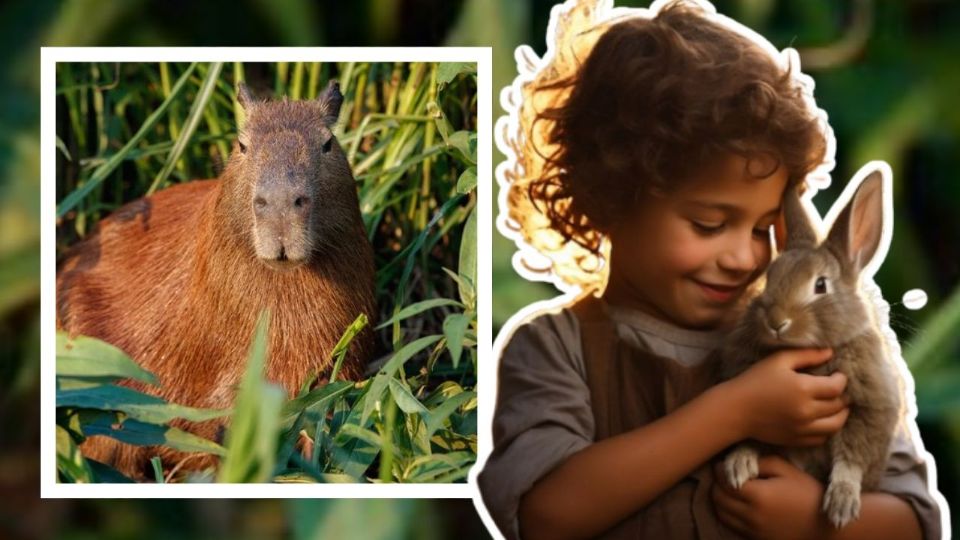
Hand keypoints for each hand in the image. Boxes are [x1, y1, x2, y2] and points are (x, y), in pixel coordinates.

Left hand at [712, 455, 832, 539]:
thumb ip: (761, 463)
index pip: (724, 481)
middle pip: (718, 498)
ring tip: (728, 490)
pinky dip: (729, 515)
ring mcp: (753, 530)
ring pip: (722, 514)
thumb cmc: (808, 493)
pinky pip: (733, 526)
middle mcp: (751, 515)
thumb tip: (739, 462)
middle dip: (717, 485)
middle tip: (724, 476)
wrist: (826, 526)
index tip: (723, 464)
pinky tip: (738, 505)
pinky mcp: (757, 539)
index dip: (720, 470)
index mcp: (758, 495)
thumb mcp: (786, 470)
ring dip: (720, 500)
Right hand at [728, 348, 848, 445]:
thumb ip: (806, 355)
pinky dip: (828, 429)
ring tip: (839, 406)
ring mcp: (802, 428)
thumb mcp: (778, 360)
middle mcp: (806, 411)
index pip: (837, 387)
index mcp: (803, 389)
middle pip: (838, 405)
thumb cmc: (755, 381)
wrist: (735, 410)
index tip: (838, 375)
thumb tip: (829, 352)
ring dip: (841, 415)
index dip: (842, 379)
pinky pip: (822, 438)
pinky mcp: (796, 440)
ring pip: (835, 425)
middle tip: (839, 389)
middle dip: (843, 396)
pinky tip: (823, 420)